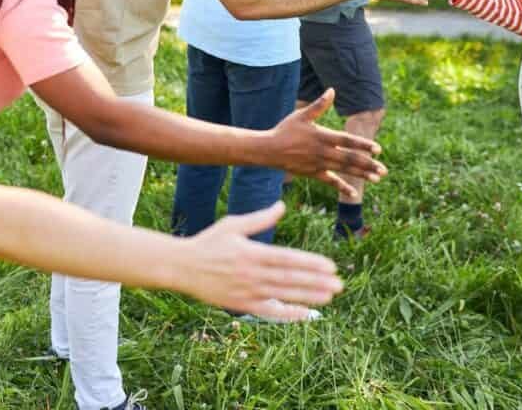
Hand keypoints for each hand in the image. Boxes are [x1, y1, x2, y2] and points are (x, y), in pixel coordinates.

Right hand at [179, 202, 342, 317]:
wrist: (182, 266)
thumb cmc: (209, 242)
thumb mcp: (233, 224)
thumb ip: (260, 218)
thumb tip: (282, 206)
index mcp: (252, 252)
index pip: (288, 259)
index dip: (310, 263)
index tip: (330, 266)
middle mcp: (252, 273)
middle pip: (290, 279)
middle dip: (317, 281)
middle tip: (340, 284)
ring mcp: (247, 291)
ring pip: (283, 295)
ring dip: (309, 296)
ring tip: (330, 296)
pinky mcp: (241, 304)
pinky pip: (269, 312)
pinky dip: (287, 314)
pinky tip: (306, 314)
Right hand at [267, 88, 385, 198]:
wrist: (269, 150)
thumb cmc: (285, 130)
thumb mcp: (302, 115)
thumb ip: (319, 105)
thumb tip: (332, 90)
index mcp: (322, 136)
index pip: (347, 141)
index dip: (363, 145)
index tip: (378, 149)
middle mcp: (323, 152)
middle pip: (349, 159)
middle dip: (368, 164)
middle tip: (384, 170)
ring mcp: (319, 164)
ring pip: (344, 170)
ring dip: (361, 174)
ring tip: (377, 178)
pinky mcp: (313, 173)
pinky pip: (330, 181)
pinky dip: (342, 187)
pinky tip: (353, 194)